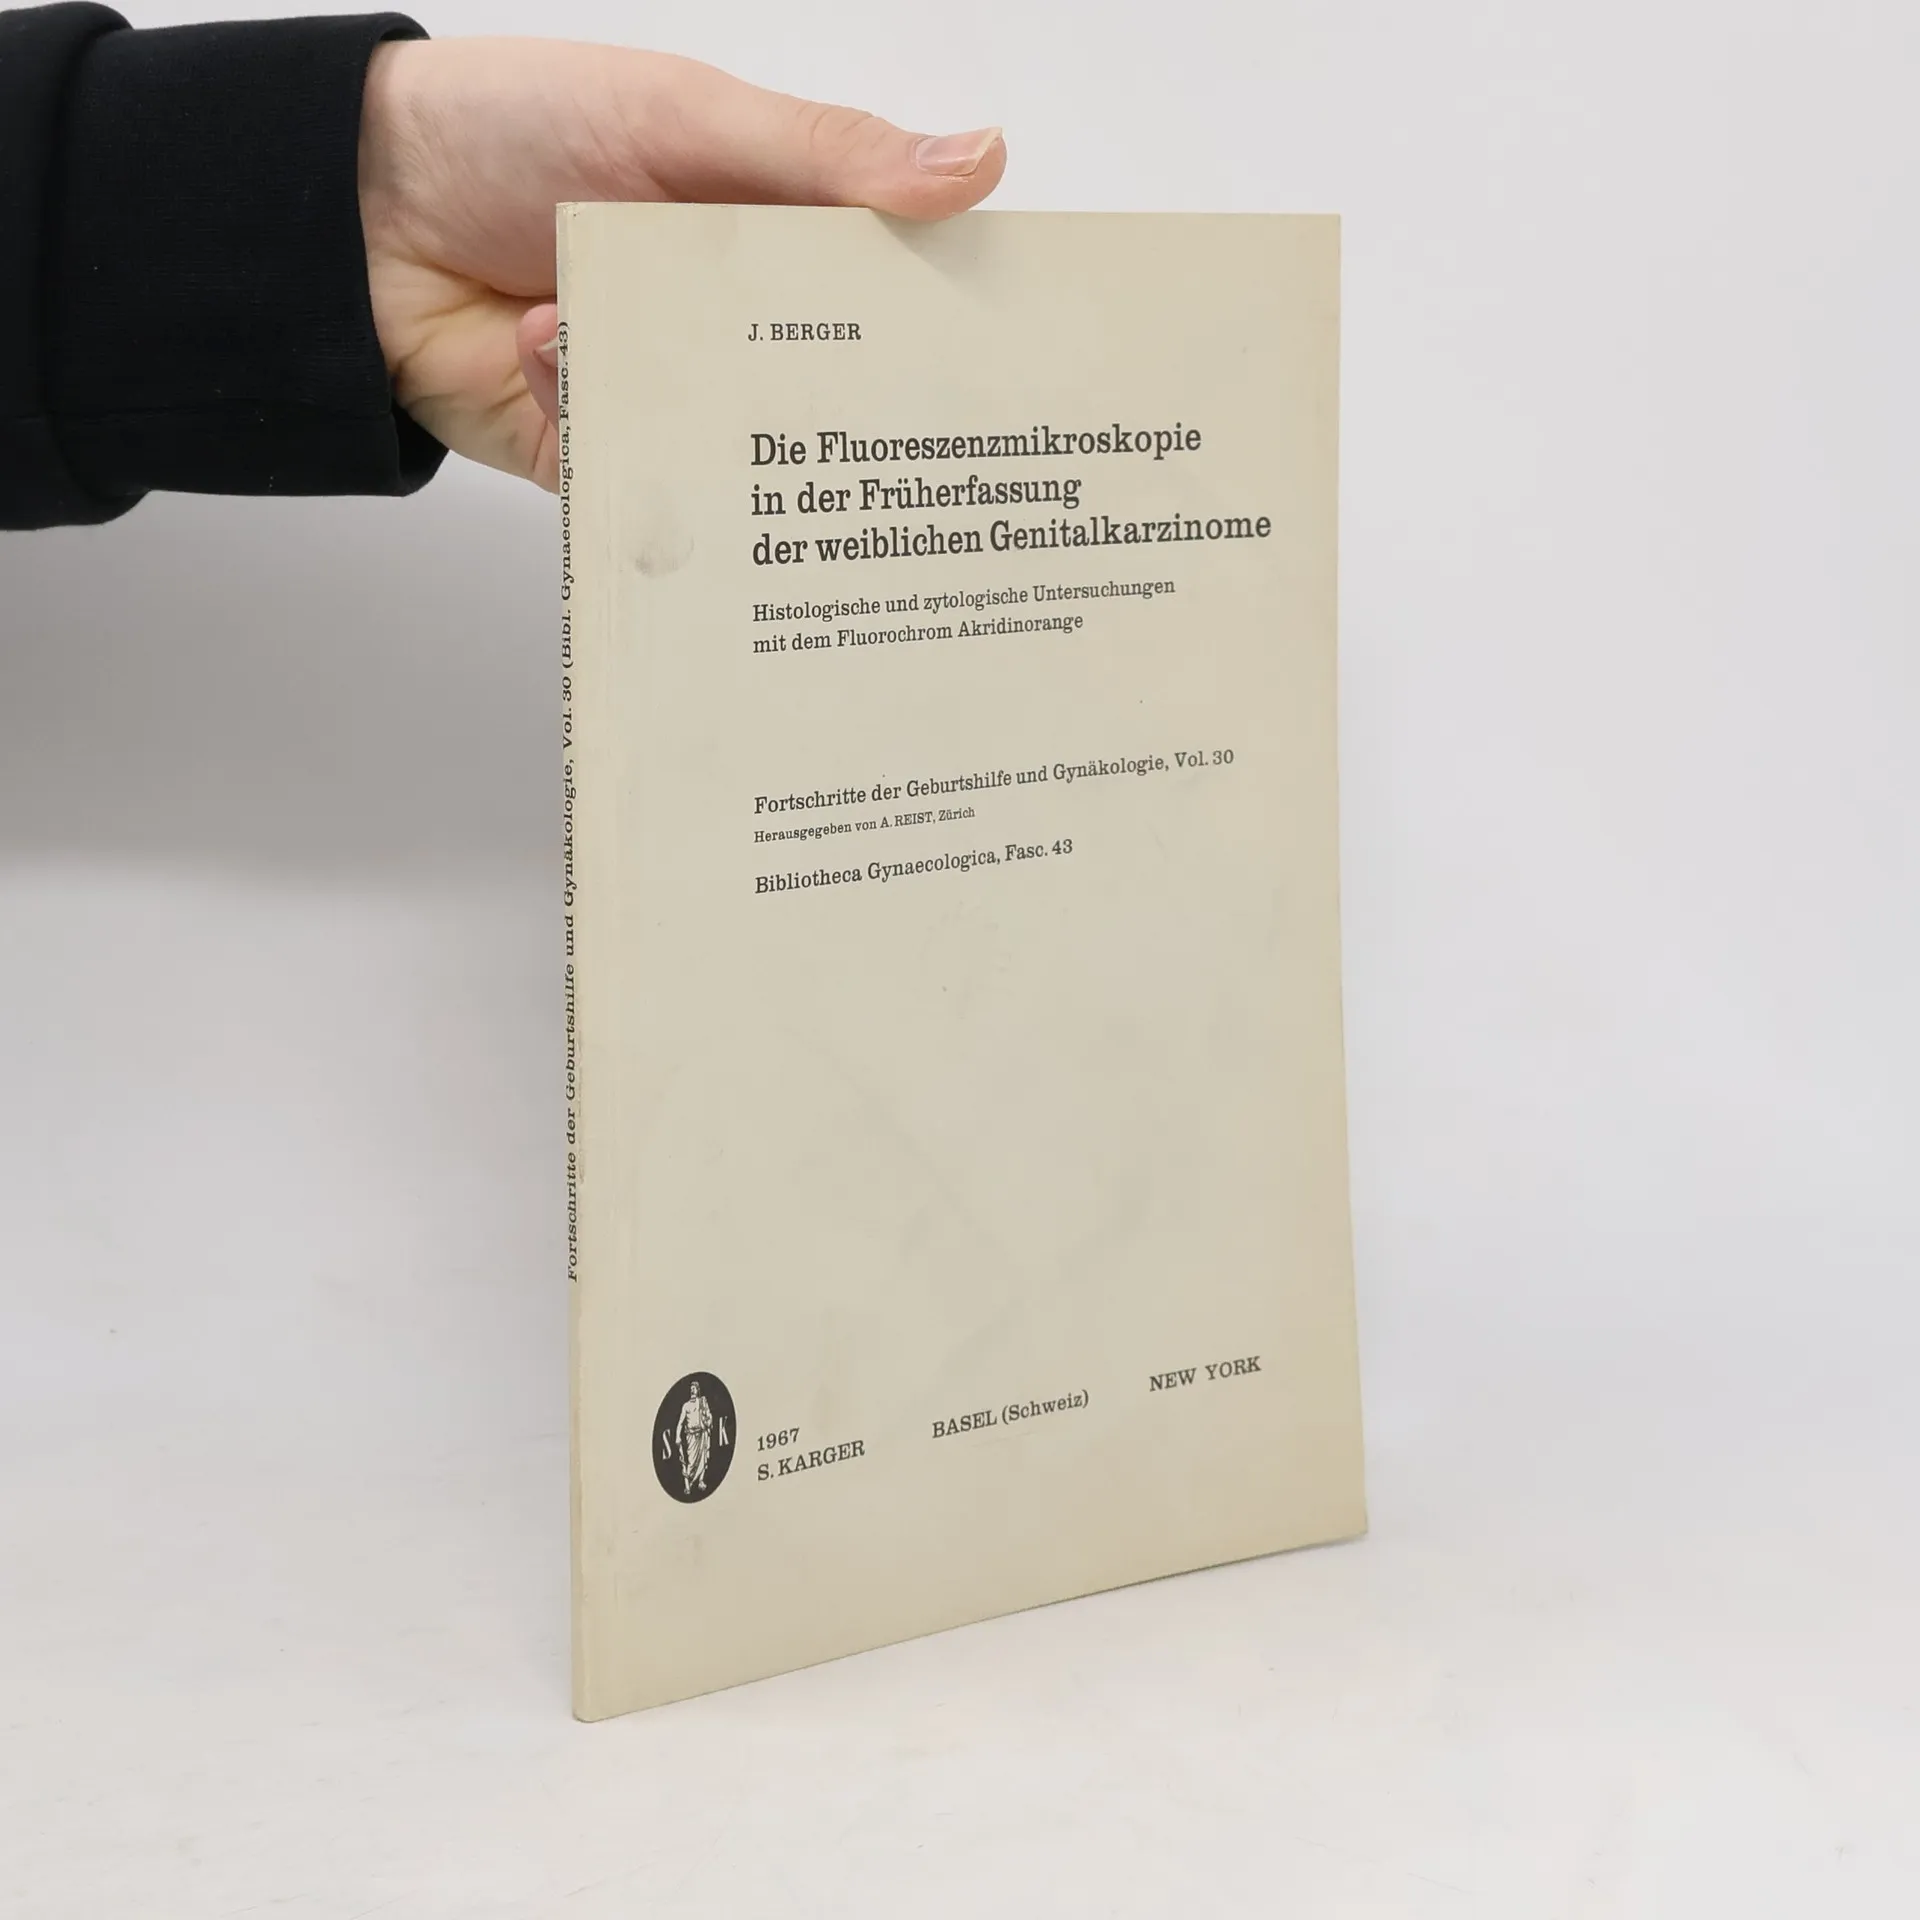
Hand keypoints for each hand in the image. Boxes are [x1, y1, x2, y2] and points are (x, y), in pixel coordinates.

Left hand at [356, 39, 1005, 490]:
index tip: (1002, 364)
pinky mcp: (597, 456)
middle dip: (854, 417)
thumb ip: (822, 155)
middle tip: (921, 455)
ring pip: (736, 455)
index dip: (937, 329)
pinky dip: (612, 431)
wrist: (349, 207)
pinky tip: (553, 347)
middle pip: (820, 396)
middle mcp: (724, 330)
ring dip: (722, 431)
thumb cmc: (509, 128)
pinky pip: (641, 483)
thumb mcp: (684, 117)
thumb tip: (978, 164)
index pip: (878, 296)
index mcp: (763, 241)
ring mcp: (661, 396)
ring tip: (710, 392)